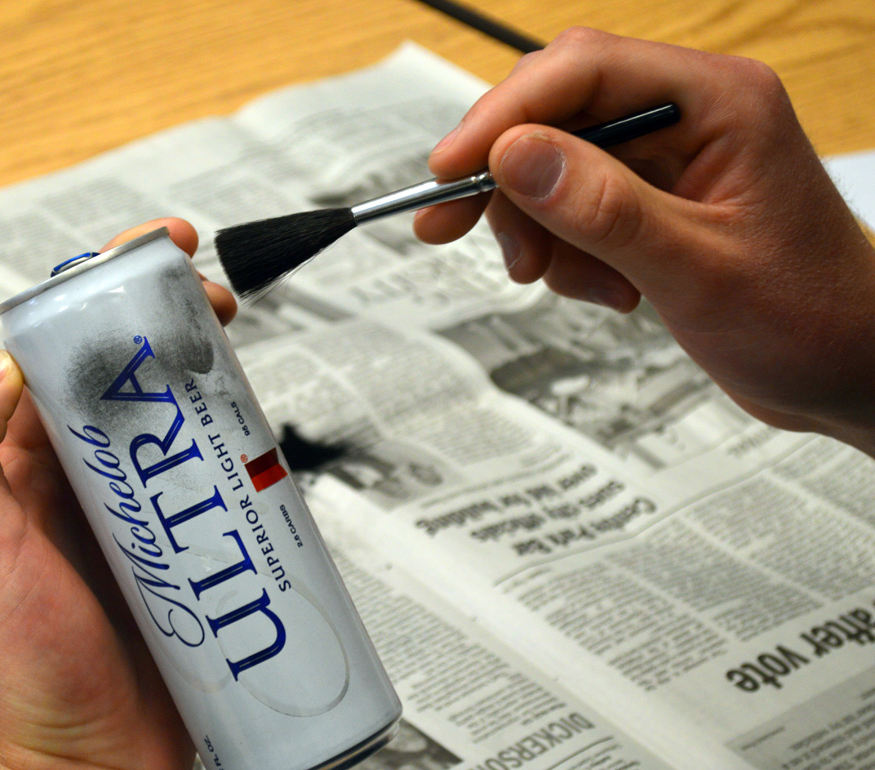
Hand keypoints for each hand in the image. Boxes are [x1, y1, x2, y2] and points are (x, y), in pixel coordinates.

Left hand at [0, 219, 235, 769]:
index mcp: (24, 462)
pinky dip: (242, 447)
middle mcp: (83, 476)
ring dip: (212, 376)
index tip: (153, 254)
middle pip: (133, 371)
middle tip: (214, 300)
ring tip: (239, 358)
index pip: (64, 350)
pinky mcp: (187, 541)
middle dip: (174, 320)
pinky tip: (261, 440)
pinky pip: (218, 477)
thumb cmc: (26, 675)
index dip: (107, 289)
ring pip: (181, 416)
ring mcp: (139, 507)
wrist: (90, 763)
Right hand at [415, 28, 874, 454]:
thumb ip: (604, 210)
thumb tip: (512, 156)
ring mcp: (668, 160)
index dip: (503, 115)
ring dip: (542, 229)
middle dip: (509, 179)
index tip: (448, 172)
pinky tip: (610, 290)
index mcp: (717, 103)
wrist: (845, 370)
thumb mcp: (698, 270)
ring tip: (584, 286)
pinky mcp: (652, 202)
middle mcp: (688, 116)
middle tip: (459, 232)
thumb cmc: (807, 318)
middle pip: (557, 113)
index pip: (583, 71)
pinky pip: (574, 208)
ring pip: (555, 166)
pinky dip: (567, 253)